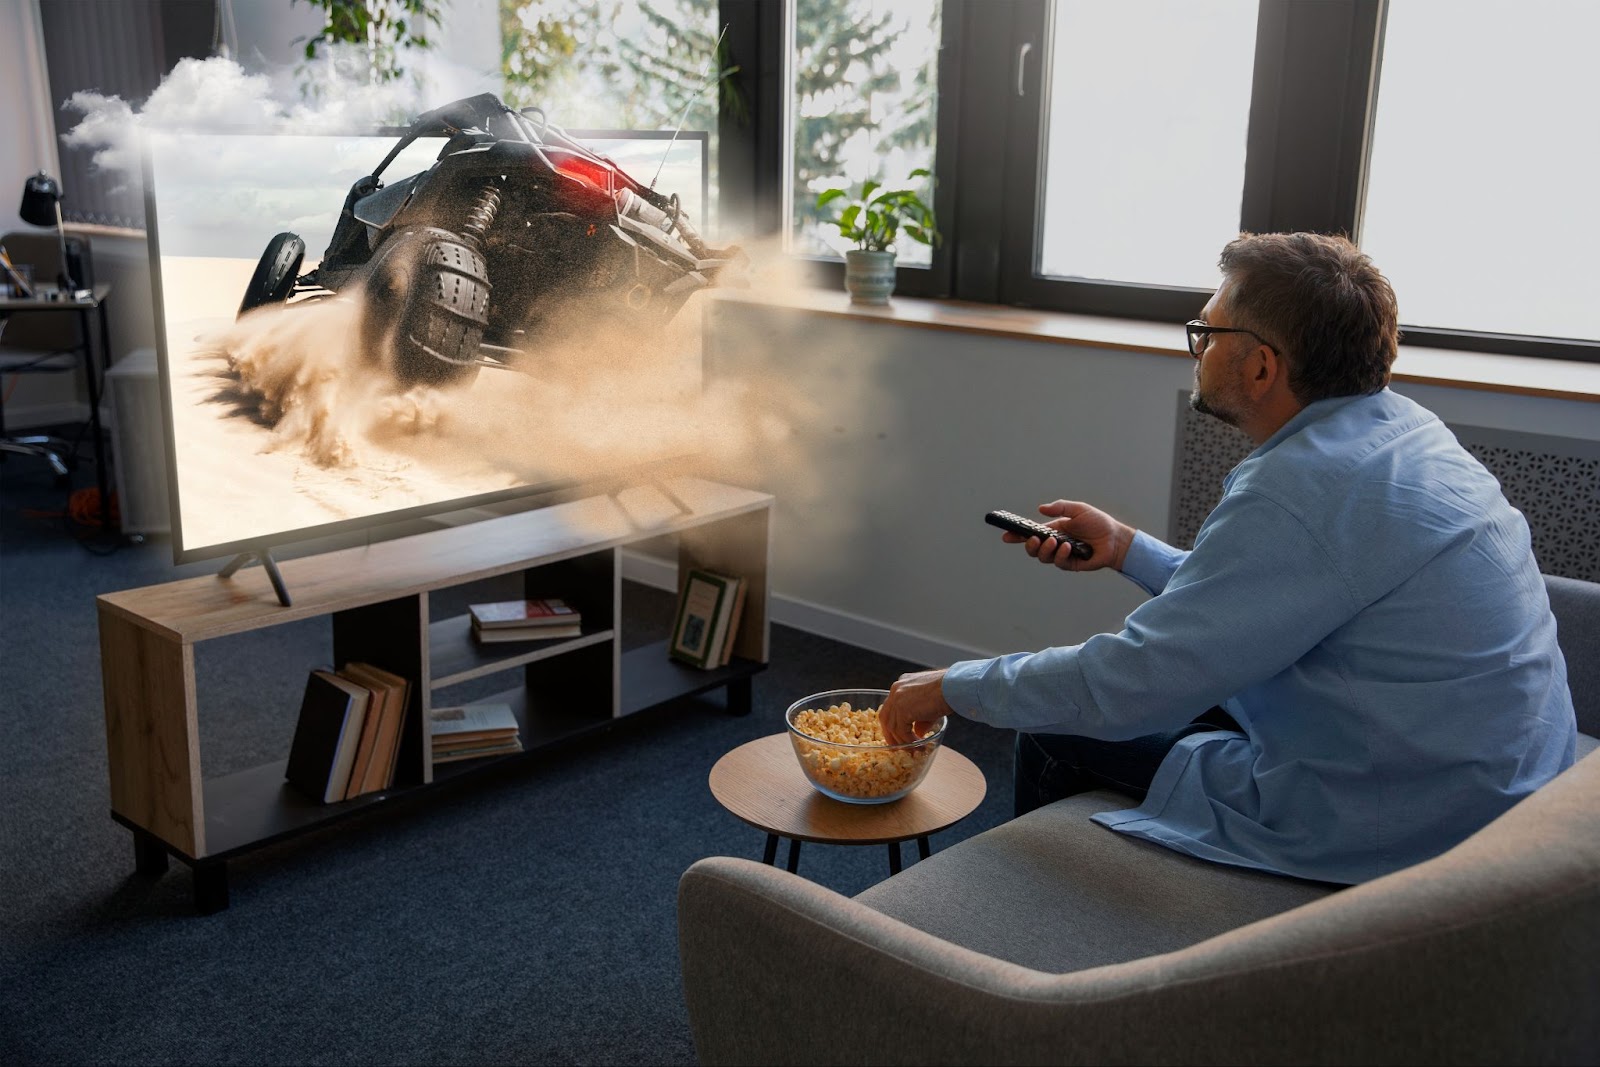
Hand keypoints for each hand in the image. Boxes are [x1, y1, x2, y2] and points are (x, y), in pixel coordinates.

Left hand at [879, 668, 952, 746]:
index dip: (893, 723)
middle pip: (885, 717)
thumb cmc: (948, 691)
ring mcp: (897, 699)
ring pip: (893, 726)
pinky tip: (919, 745)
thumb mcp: (930, 705)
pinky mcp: (902, 709)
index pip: (890, 707)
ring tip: (914, 749)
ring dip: (903, 741)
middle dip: (891, 734)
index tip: (898, 736)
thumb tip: (917, 733)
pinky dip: (909, 740)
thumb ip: (920, 719)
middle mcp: (896, 690)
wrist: (954, 687)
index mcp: (901, 685)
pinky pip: (902, 731)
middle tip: (899, 747)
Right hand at [1001, 499, 1134, 572]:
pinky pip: (1058, 562)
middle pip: (1032, 549)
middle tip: (1034, 539)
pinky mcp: (1070, 564)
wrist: (1116, 539)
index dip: (1017, 535)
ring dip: (1045, 550)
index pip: (1031, 533)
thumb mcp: (1078, 509)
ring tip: (1055, 541)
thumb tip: (1040, 509)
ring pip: (1042, 557)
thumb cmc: (1098, 523)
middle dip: (1029, 545)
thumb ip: (1060, 508)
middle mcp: (1055, 543)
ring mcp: (1061, 555)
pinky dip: (1060, 555)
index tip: (1006, 535)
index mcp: (1053, 529)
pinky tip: (1068, 547)